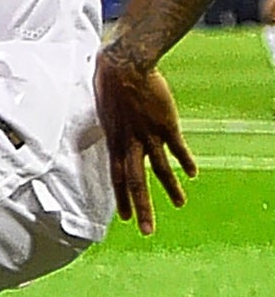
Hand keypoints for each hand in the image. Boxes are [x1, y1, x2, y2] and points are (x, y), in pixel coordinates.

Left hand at [94, 48, 195, 235]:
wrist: (123, 67)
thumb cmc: (108, 83)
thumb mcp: (103, 111)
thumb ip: (110, 126)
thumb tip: (109, 130)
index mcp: (112, 141)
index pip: (116, 178)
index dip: (121, 199)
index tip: (124, 218)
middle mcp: (129, 144)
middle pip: (135, 183)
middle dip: (141, 208)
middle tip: (147, 230)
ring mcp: (148, 135)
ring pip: (160, 170)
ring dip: (170, 190)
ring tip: (179, 205)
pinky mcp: (165, 125)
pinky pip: (177, 149)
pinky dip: (185, 162)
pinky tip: (193, 174)